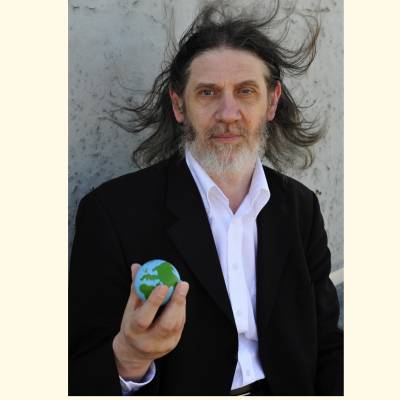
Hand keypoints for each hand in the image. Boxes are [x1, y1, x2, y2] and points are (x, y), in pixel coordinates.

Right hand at [112, 263, 188, 380]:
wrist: (134, 352)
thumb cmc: (132, 322)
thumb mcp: (130, 307)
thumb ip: (136, 288)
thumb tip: (137, 266)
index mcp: (134, 331)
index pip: (144, 318)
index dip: (154, 301)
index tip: (163, 285)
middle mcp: (148, 341)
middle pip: (166, 324)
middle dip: (177, 302)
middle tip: (182, 283)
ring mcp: (162, 345)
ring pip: (177, 324)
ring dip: (180, 304)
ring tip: (182, 287)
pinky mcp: (172, 345)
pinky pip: (180, 325)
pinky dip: (181, 310)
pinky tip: (181, 298)